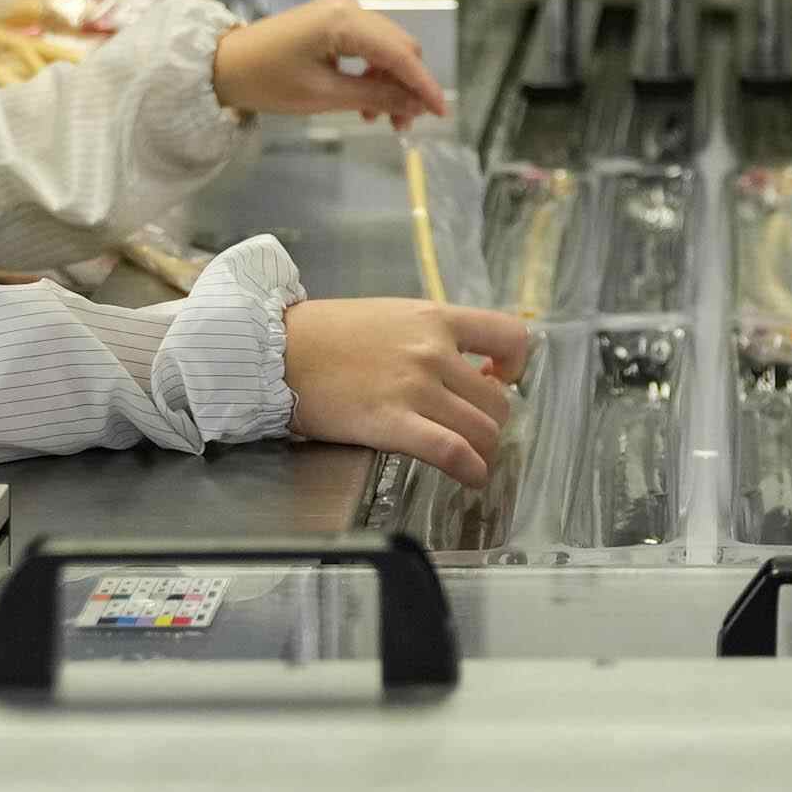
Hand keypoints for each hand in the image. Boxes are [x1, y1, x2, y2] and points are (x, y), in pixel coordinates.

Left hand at [213, 0, 448, 127]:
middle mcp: (349, 7)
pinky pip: (368, 45)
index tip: (441, 114)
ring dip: (391, 82)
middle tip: (404, 124)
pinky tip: (366, 101)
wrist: (224, 65)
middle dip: (407, 86)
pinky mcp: (333, 19)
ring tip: (382, 120)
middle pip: (398, 46)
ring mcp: (341, 10)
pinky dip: (374, 72)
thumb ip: (374, 98)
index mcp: (345, 21)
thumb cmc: (268, 81)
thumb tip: (414, 106)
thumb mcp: (323, 96)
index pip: (400, 54)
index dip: (423, 84)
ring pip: (386, 47)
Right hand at [282, 300, 526, 484]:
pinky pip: (452, 451)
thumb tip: (463, 365)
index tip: (499, 377)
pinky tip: (470, 476)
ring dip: (484, 449)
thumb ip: (430, 336)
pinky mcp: (392, 423)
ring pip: (483, 429)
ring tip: (471, 456)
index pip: (509, 335)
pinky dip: (471, 469)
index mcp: (435, 318)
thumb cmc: (327, 334)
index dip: (514, 365)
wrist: (277, 350)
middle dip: (492, 419)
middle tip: (473, 427)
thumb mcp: (392, 315)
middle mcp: (433, 351)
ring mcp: (415, 387)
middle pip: (497, 398)